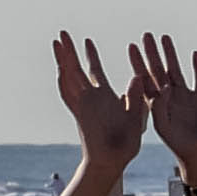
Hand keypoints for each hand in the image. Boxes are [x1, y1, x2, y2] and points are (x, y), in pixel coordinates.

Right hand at [52, 32, 143, 168]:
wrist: (114, 162)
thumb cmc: (127, 143)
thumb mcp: (137, 116)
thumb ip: (136, 97)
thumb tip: (139, 76)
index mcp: (105, 97)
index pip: (95, 71)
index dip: (90, 56)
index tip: (86, 41)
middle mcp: (91, 98)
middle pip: (77, 69)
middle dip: (70, 51)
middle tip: (63, 33)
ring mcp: (84, 104)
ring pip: (70, 77)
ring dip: (64, 60)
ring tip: (57, 42)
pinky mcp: (81, 114)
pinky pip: (70, 96)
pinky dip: (65, 83)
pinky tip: (61, 69)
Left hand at [132, 34, 196, 183]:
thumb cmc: (181, 148)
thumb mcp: (165, 129)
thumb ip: (161, 109)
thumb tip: (162, 88)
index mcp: (157, 105)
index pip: (144, 80)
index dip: (138, 64)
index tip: (132, 47)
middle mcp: (169, 99)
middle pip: (159, 70)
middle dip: (152, 53)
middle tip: (146, 35)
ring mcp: (185, 98)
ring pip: (177, 70)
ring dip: (171, 54)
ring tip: (165, 37)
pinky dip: (196, 67)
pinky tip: (194, 54)